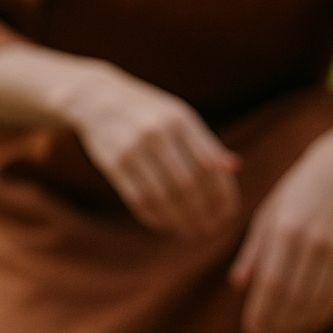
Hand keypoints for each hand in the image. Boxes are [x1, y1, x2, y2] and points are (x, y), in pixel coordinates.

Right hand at [0, 44, 240, 237]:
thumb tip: (235, 167)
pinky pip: (139, 199)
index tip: (228, 213)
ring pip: (164, 196)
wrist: (98, 99)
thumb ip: (205, 143)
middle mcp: (159, 133)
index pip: (210, 165)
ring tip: (191, 233)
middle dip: (202, 213)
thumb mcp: (179, 117)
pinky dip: (155, 217)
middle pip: (188, 185)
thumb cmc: (149, 111)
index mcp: (181, 120)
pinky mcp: (114, 164)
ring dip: (180, 220)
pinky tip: (166, 226)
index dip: (221, 194)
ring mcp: (134, 148)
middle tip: (210, 230)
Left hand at [228, 91, 332, 332]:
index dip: (261, 311)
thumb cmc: (296, 191)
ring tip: (279, 332)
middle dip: (275, 322)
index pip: (271, 282)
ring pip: (315, 300)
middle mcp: (311, 241)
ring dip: (296, 322)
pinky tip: (305, 321)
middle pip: (293, 296)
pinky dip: (319, 313)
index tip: (250, 329)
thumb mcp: (267, 213)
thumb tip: (239, 285)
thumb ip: (254, 251)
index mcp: (285, 228)